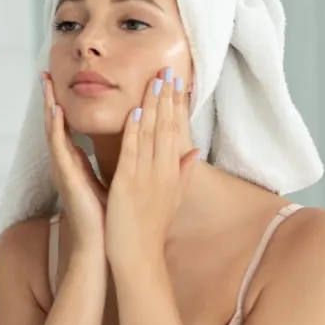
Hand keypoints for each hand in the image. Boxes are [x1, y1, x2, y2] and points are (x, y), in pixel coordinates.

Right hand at [42, 72, 106, 246]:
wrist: (105, 244)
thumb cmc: (110, 217)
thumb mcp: (115, 180)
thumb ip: (118, 160)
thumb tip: (131, 143)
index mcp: (76, 164)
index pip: (67, 128)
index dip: (63, 106)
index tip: (60, 85)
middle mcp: (66, 163)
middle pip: (55, 124)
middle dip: (49, 99)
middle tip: (45, 75)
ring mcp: (63, 169)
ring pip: (52, 130)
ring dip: (48, 106)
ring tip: (45, 84)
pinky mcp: (66, 176)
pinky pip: (58, 147)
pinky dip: (56, 127)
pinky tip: (55, 110)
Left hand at [105, 67, 199, 265]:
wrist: (139, 255)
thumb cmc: (151, 228)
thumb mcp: (172, 197)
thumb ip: (182, 172)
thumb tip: (195, 151)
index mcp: (172, 172)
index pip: (176, 131)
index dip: (175, 105)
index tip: (176, 82)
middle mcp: (163, 171)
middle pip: (167, 127)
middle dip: (167, 97)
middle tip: (167, 69)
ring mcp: (146, 177)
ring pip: (151, 135)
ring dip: (152, 106)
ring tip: (154, 81)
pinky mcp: (128, 185)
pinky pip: (133, 154)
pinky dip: (134, 133)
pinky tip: (134, 113)